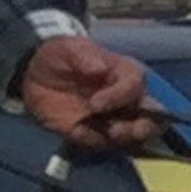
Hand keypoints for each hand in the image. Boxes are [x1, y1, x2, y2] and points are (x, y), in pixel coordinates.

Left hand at [16, 33, 161, 154]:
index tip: (95, 104)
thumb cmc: (62, 57)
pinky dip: (92, 141)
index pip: (135, 87)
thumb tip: (100, 67)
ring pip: (135, 135)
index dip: (119, 97)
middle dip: (142, 128)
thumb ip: (84, 55)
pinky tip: (76, 133)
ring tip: (104, 134)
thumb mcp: (68, 48)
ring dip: (122, 138)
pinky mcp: (98, 133)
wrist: (38, 75)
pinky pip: (102, 143)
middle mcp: (128, 100)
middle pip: (153, 117)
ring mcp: (116, 119)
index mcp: (125, 75)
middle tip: (117, 131)